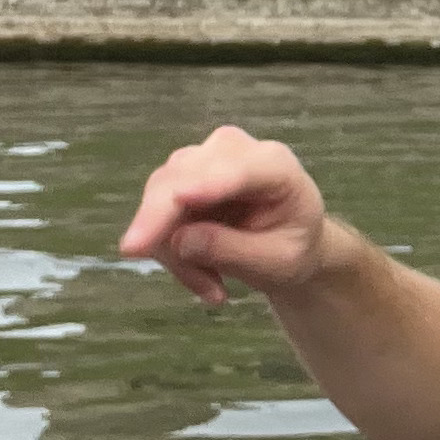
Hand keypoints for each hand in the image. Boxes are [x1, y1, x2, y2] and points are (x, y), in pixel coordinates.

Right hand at [118, 125, 335, 307]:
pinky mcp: (178, 178)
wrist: (289, 241)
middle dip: (162, 227)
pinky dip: (170, 251)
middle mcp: (232, 150)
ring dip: (174, 252)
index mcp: (275, 165)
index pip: (234, 171)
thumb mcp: (276, 261)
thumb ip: (232, 250)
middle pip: (180, 177)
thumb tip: (178, 240)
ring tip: (214, 290)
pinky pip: (154, 214)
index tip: (180, 198)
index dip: (204, 184)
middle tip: (147, 265)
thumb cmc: (292, 247)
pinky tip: (204, 278)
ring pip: (159, 198)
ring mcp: (201, 159)